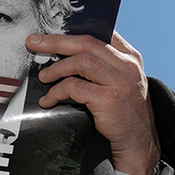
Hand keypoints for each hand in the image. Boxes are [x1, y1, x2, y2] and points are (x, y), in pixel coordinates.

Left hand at [28, 31, 159, 174]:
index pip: (101, 32)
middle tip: (34, 43)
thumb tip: (67, 54)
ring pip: (81, 61)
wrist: (139, 144)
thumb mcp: (123, 83)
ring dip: (56, 68)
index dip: (73, 30)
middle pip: (87, 43)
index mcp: (131, 57)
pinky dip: (56, 92)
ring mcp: (120, 82)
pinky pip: (74, 87)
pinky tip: (49, 100)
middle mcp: (128, 66)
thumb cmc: (126, 114)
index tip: (51, 32)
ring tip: (43, 77)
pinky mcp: (109, 100)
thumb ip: (105, 66)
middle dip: (56, 41)